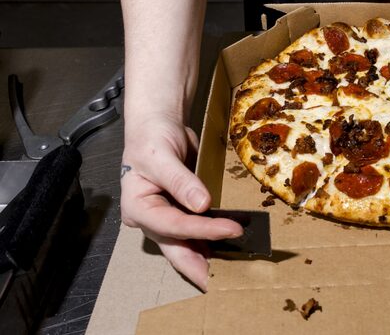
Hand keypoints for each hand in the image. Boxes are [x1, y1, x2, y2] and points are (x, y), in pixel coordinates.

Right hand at [120, 114, 242, 290]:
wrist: (158, 126)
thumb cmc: (152, 138)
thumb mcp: (161, 156)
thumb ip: (181, 181)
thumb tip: (202, 204)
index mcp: (137, 207)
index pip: (173, 225)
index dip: (203, 230)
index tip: (232, 229)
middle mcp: (150, 218)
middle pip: (175, 247)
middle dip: (199, 266)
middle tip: (222, 283)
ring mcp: (165, 216)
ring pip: (186, 244)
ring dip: (207, 256)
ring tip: (231, 270)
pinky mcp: (181, 211)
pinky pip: (196, 231)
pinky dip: (211, 239)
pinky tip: (227, 248)